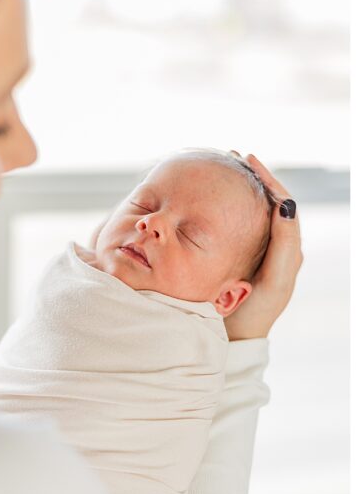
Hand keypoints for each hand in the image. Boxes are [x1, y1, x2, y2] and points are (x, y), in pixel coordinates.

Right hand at [224, 154, 302, 340]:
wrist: (233, 337)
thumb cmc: (254, 312)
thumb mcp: (274, 279)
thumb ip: (284, 244)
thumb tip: (285, 205)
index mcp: (287, 246)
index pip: (281, 202)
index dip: (265, 178)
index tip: (247, 160)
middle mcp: (274, 245)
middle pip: (265, 200)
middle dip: (250, 176)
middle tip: (230, 156)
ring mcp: (253, 251)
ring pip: (248, 210)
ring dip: (236, 187)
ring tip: (220, 169)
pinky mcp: (235, 257)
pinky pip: (231, 223)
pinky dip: (223, 205)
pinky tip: (206, 199)